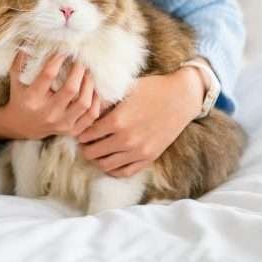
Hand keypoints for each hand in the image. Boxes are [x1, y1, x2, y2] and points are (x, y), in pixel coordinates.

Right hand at [0, 49, 101, 140]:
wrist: (21, 125)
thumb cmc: (21, 96)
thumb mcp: (16, 78)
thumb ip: (22, 60)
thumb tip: (33, 40)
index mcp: (32, 98)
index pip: (48, 75)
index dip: (58, 59)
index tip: (65, 50)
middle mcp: (47, 112)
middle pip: (71, 89)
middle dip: (79, 70)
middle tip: (81, 60)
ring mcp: (60, 123)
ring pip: (84, 103)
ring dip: (90, 84)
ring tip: (89, 73)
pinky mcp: (70, 130)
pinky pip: (91, 116)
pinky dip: (96, 101)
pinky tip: (93, 90)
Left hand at [76, 71, 201, 177]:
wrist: (181, 97)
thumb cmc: (152, 89)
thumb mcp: (125, 90)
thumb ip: (104, 101)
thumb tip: (84, 107)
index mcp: (117, 120)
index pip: (87, 134)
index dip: (80, 132)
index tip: (80, 129)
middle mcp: (126, 139)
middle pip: (92, 153)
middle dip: (85, 147)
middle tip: (84, 141)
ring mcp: (138, 151)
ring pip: (105, 165)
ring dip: (96, 159)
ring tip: (96, 150)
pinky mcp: (149, 158)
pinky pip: (124, 172)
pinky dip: (112, 168)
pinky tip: (110, 159)